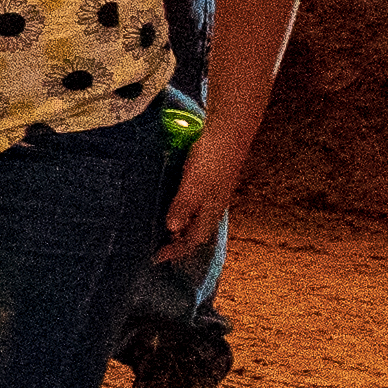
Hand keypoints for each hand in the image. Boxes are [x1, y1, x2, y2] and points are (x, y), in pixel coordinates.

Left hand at [157, 133, 246, 260]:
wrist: (229, 130)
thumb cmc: (212, 158)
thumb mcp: (194, 183)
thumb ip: (183, 205)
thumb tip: (172, 228)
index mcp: (212, 210)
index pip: (194, 239)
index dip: (177, 250)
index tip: (157, 257)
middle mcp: (215, 205)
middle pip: (198, 232)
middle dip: (180, 243)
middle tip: (160, 247)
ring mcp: (214, 192)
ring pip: (198, 218)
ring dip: (182, 227)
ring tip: (165, 230)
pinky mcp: (211, 179)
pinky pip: (197, 205)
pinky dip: (185, 211)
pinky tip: (175, 204)